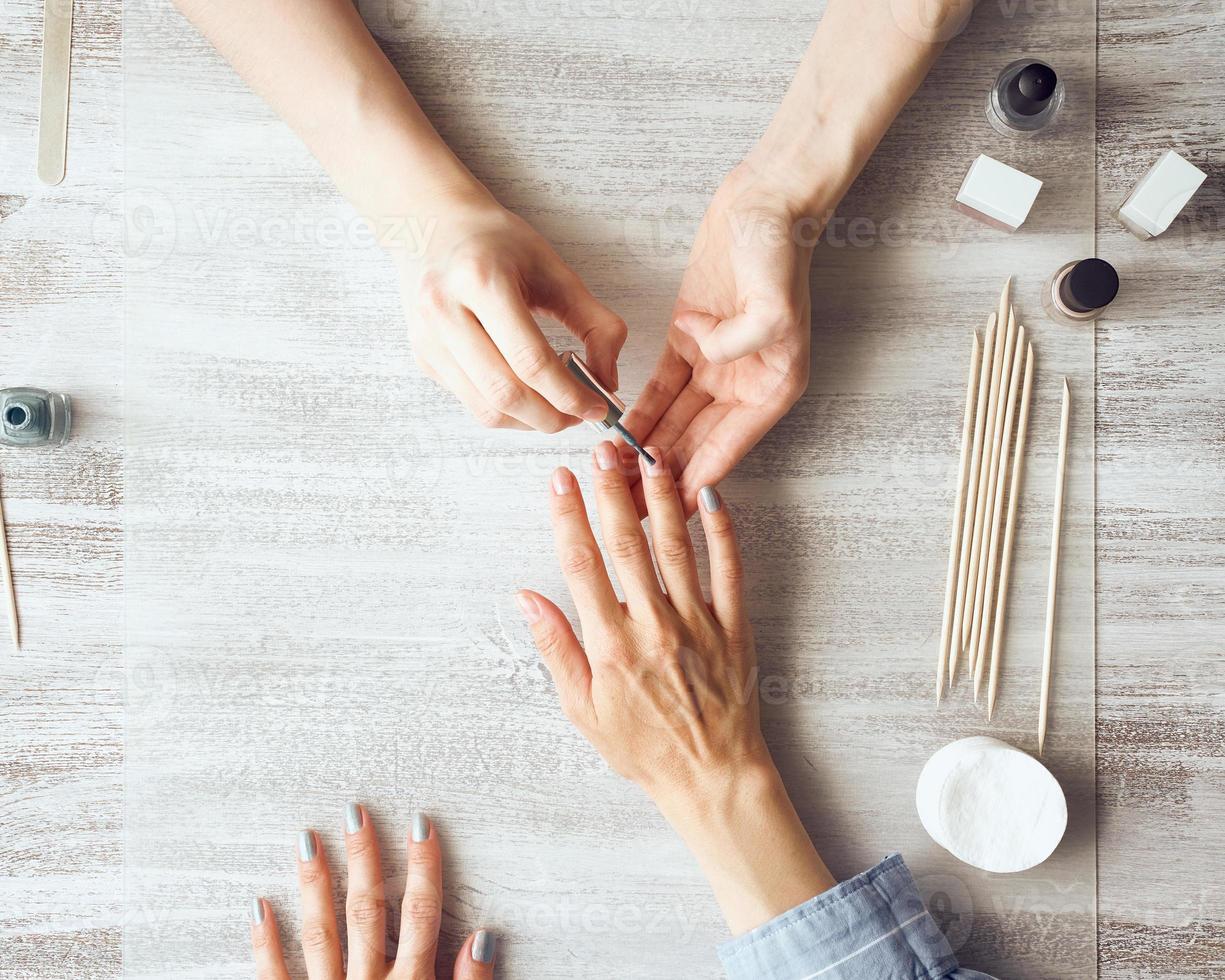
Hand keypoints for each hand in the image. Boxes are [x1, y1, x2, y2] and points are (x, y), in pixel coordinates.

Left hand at [249, 808, 496, 978]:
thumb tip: (482, 938)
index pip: (420, 914)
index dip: (423, 867)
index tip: (421, 824)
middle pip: (367, 912)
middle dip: (363, 859)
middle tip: (354, 812)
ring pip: (319, 933)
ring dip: (313, 885)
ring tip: (306, 841)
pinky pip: (273, 976)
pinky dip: (264, 942)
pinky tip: (258, 907)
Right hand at [398, 188, 627, 432]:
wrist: (433, 225)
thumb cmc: (498, 243)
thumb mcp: (555, 269)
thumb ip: (595, 322)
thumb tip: (607, 380)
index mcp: (481, 279)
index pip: (531, 360)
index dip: (570, 394)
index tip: (596, 406)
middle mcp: (444, 310)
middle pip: (505, 392)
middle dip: (552, 417)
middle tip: (579, 416)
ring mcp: (428, 338)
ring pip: (485, 409)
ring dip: (529, 421)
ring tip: (555, 409)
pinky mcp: (423, 357)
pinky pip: (470, 402)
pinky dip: (506, 411)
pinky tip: (527, 394)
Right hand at [518, 444, 834, 932]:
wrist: (711, 776)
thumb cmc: (642, 747)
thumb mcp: (582, 710)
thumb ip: (555, 649)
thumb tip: (526, 598)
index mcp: (611, 644)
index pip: (582, 566)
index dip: (567, 517)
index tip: (558, 481)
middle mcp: (653, 625)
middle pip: (627, 544)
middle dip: (611, 491)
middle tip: (602, 450)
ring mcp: (697, 623)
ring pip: (677, 546)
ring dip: (661, 498)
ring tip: (650, 456)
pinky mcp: (733, 626)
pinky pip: (730, 570)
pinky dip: (723, 530)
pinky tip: (712, 495)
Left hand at [622, 163, 815, 512]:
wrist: (765, 199)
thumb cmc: (778, 247)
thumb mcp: (774, 301)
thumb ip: (742, 340)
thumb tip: (704, 355)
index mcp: (773, 388)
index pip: (726, 449)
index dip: (692, 482)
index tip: (662, 512)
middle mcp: (746, 384)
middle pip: (696, 444)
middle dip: (661, 477)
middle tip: (624, 507)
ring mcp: (716, 364)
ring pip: (674, 421)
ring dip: (645, 449)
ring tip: (611, 478)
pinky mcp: (689, 340)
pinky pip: (661, 388)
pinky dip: (640, 412)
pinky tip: (616, 435)